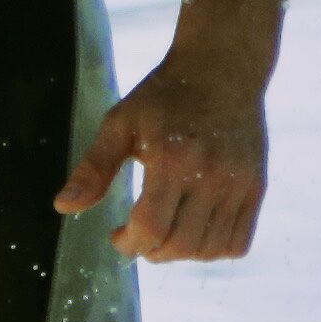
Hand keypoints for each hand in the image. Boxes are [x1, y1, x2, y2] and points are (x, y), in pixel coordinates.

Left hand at [63, 43, 268, 261]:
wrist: (221, 68)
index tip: (117, 234)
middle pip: (179, 245)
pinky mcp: (257, 186)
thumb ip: (93, 168)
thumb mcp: (120, 123)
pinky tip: (194, 228)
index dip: (128, 243)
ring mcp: (239, 182)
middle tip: (140, 235)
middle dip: (151, 251)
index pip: (149, 227)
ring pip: (209, 250)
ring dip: (180, 253)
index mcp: (171, 157)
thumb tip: (63, 206)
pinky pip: (237, 243)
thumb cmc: (164, 96)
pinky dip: (213, 249)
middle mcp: (211, 173)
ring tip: (166, 232)